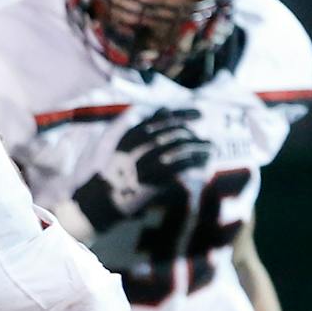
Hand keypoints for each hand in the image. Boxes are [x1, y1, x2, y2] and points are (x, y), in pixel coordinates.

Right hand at [66, 108, 209, 237]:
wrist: (101, 201)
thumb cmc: (109, 173)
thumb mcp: (119, 142)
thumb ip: (140, 125)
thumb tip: (163, 109)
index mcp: (131, 136)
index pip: (163, 119)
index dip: (184, 114)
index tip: (199, 114)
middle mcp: (140, 147)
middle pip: (175, 134)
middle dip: (194, 134)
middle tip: (207, 138)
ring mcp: (147, 164)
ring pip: (181, 150)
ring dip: (199, 148)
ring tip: (211, 149)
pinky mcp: (155, 180)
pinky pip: (181, 169)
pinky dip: (195, 165)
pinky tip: (204, 165)